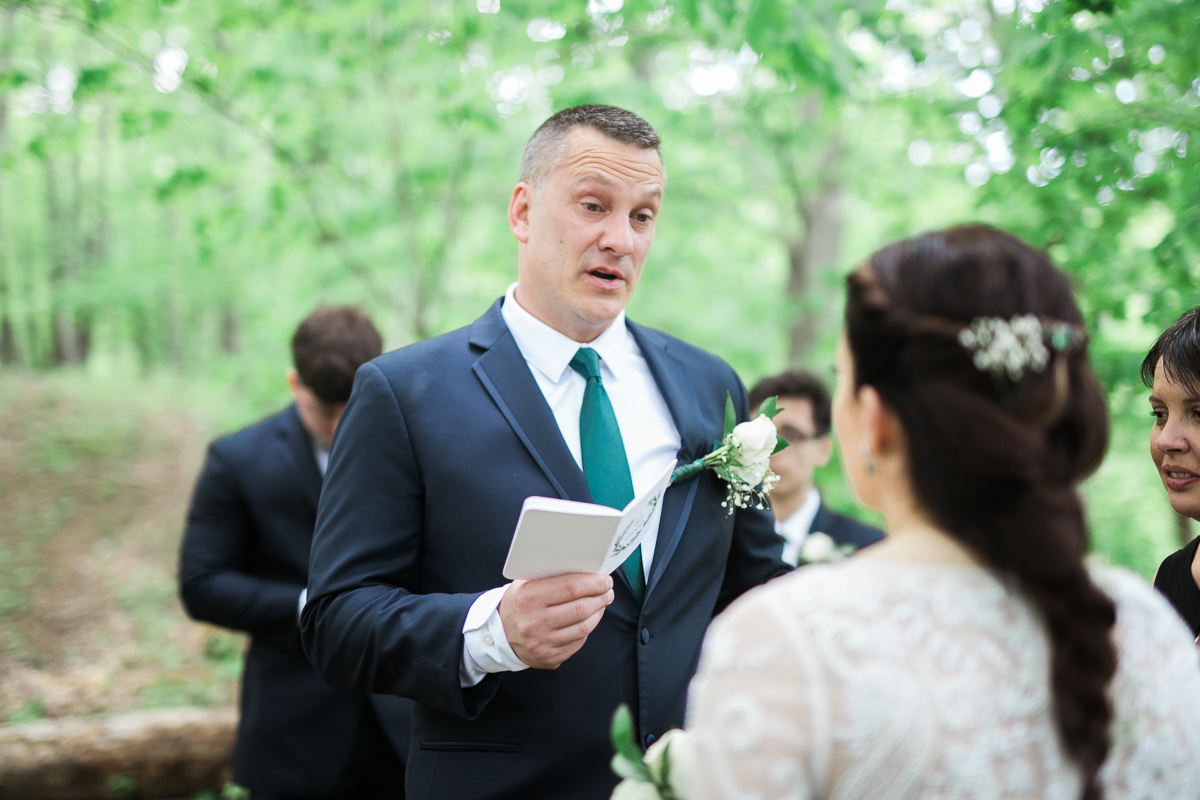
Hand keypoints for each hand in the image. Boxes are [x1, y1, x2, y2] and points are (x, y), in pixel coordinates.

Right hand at [498, 573, 614, 668]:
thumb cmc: (520, 602)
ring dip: (598, 612)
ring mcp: (542, 643)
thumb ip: (550, 575)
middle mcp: (534, 622)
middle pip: (581, 608)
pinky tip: (590, 618)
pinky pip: (578, 642)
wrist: (501, 634)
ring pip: (584, 627)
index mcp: (528, 597)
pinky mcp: (550, 658)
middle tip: (608, 590)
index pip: (571, 587)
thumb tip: (585, 568)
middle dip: (601, 597)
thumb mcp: (525, 583)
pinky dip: (589, 628)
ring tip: (602, 602)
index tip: (605, 579)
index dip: (594, 582)